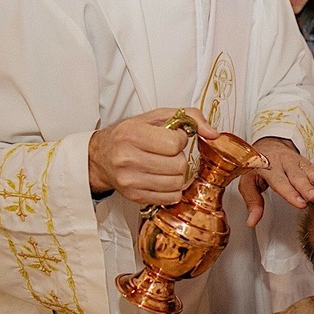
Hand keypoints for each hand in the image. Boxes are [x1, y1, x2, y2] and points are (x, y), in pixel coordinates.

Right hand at [87, 107, 216, 204]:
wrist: (101, 156)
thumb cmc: (129, 135)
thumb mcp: (156, 116)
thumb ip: (189, 117)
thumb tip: (213, 133)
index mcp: (132, 134)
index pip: (174, 143)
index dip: (180, 140)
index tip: (172, 138)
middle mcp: (128, 158)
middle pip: (178, 165)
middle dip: (180, 157)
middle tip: (169, 153)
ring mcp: (130, 180)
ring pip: (176, 183)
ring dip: (178, 174)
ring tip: (167, 165)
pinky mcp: (134, 197)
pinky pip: (170, 197)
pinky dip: (173, 188)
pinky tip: (164, 178)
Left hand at [238, 137, 313, 226]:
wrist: (270, 145)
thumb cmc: (258, 166)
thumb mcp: (248, 182)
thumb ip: (252, 201)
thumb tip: (252, 222)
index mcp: (268, 166)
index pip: (280, 181)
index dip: (290, 193)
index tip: (300, 203)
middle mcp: (285, 162)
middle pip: (298, 176)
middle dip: (307, 188)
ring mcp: (299, 162)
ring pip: (311, 172)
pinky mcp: (309, 164)